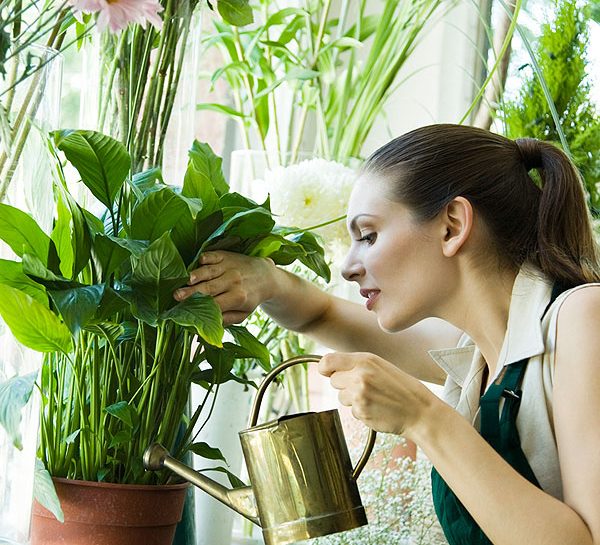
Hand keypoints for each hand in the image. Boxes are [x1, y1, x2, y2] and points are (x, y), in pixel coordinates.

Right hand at [173, 251, 275, 324]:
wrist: (266, 276)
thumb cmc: (250, 298)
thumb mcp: (243, 314)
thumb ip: (226, 320)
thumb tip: (208, 326)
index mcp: (237, 298)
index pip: (214, 304)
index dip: (199, 307)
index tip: (183, 310)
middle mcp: (233, 281)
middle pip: (209, 288)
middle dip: (192, 292)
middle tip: (176, 296)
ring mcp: (229, 267)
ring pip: (210, 271)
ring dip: (197, 275)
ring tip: (184, 279)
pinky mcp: (226, 256)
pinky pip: (214, 256)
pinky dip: (206, 258)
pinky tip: (198, 261)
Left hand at [318, 351, 436, 437]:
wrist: (420, 412)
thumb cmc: (402, 388)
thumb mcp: (380, 366)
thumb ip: (356, 364)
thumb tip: (330, 367)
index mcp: (365, 360)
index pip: (328, 361)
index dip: (325, 368)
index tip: (328, 372)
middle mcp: (359, 376)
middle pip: (333, 381)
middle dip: (344, 385)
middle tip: (365, 387)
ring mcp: (359, 396)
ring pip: (342, 398)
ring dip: (353, 400)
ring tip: (375, 398)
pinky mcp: (361, 413)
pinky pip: (352, 412)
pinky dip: (362, 412)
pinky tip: (377, 409)